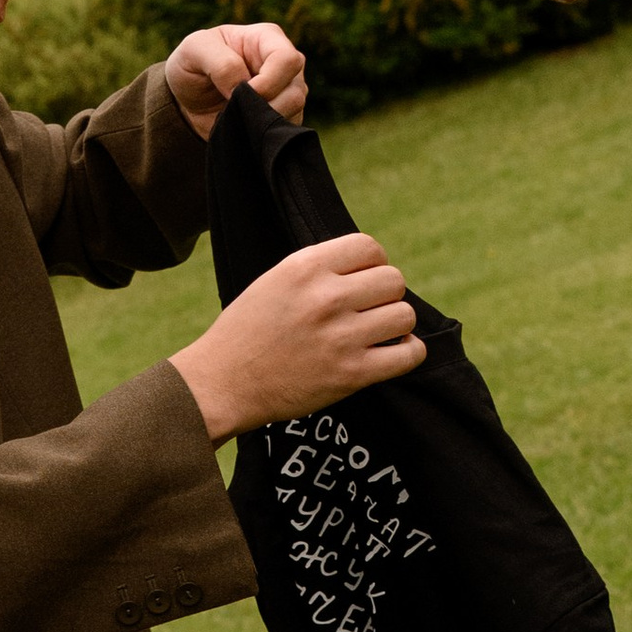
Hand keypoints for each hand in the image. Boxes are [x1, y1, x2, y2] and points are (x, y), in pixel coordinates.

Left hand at [165, 20, 305, 137]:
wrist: (189, 96)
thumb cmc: (193, 63)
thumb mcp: (194, 50)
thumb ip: (220, 63)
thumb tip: (242, 87)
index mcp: (267, 38)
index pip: (287, 59)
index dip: (267, 82)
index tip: (237, 95)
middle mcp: (284, 63)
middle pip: (296, 89)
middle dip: (264, 105)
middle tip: (234, 109)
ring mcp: (289, 89)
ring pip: (294, 111)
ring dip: (261, 121)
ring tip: (235, 115)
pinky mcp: (286, 114)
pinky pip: (287, 129)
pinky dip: (263, 133)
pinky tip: (243, 126)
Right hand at [169, 234, 424, 440]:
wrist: (223, 384)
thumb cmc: (246, 333)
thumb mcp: (274, 282)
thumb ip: (318, 270)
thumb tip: (367, 267)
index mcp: (304, 267)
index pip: (370, 247)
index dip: (373, 263)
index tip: (363, 280)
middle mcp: (326, 297)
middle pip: (393, 280)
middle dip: (384, 294)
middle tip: (367, 310)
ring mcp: (341, 336)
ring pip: (404, 315)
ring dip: (396, 324)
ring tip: (377, 332)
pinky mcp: (352, 374)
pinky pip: (409, 354)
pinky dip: (408, 352)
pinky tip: (393, 351)